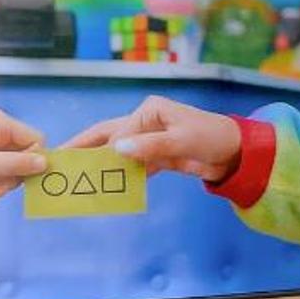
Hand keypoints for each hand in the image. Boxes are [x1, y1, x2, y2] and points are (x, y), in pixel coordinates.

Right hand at [66, 95, 242, 182]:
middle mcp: (146, 123)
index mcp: (150, 111)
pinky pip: (135, 166)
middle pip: (110, 137)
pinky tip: (109, 188)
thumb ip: (151, 146)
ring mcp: (151, 141)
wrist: (238, 154)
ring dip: (103, 166)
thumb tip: (117, 148)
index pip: (117, 130)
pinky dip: (123, 176)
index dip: (98, 147)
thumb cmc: (212, 137)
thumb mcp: (183, 140)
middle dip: (87, 150)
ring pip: (120, 153)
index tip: (79, 162)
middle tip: (61, 164)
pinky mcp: (159, 157)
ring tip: (80, 180)